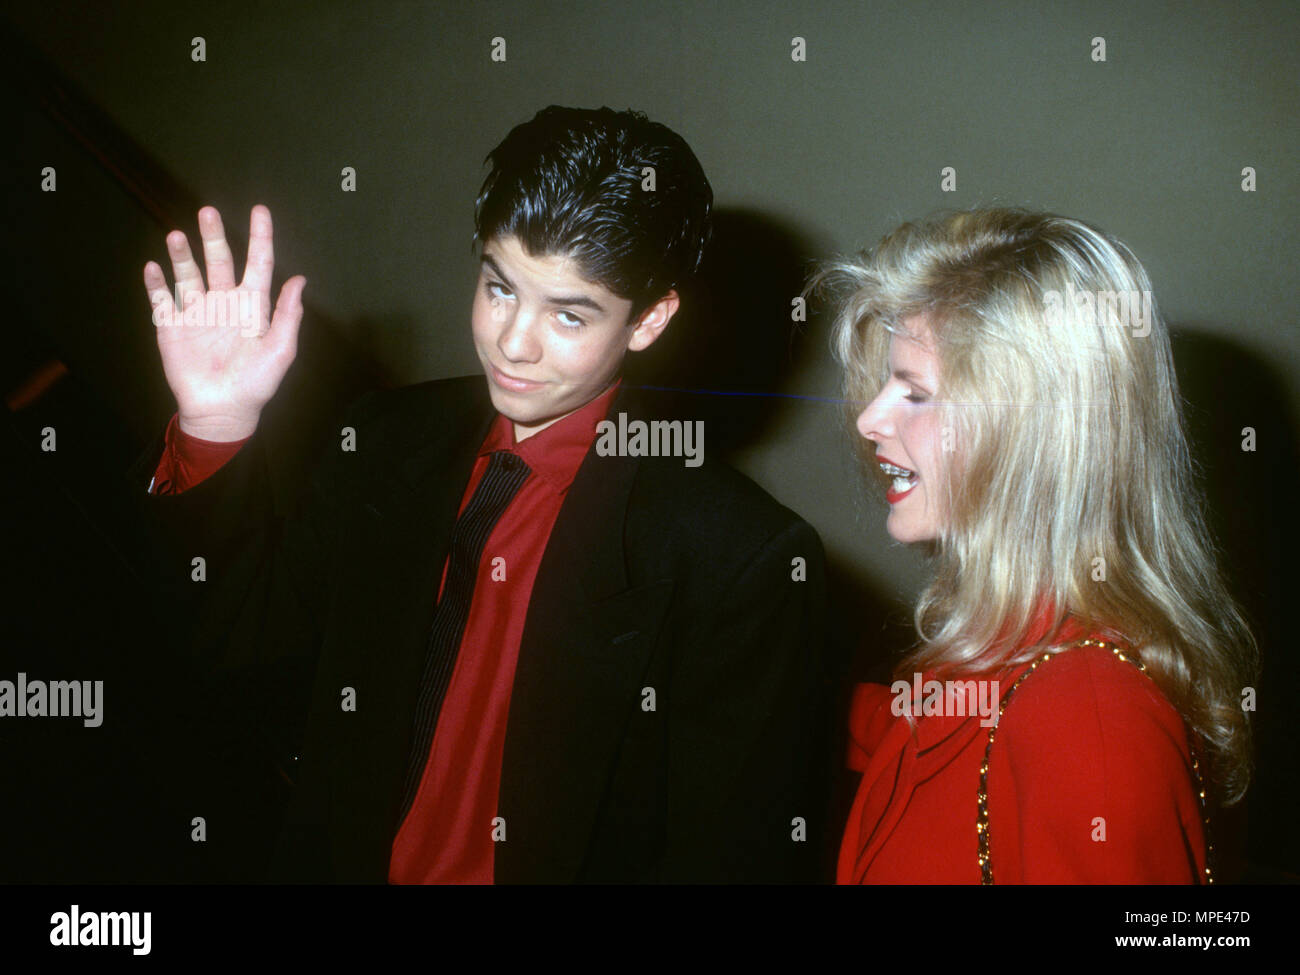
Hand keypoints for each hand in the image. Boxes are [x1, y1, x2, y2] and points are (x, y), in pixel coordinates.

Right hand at [144, 205, 304, 440]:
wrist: (222, 411)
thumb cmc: (256, 384)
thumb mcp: (280, 351)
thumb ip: (288, 316)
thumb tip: (300, 280)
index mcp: (252, 306)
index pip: (258, 263)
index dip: (260, 237)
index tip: (259, 210)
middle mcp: (224, 302)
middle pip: (219, 260)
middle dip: (214, 236)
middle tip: (208, 212)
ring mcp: (197, 313)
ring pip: (188, 274)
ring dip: (182, 255)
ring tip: (177, 236)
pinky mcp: (172, 327)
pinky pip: (161, 299)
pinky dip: (156, 283)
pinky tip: (153, 267)